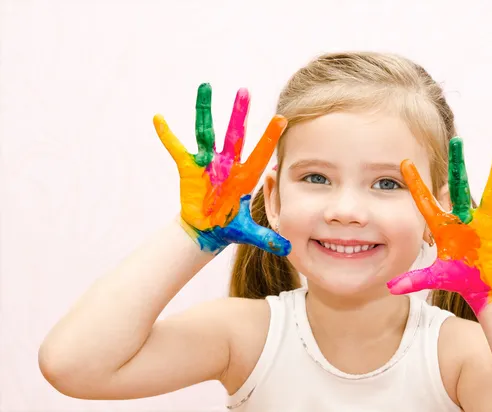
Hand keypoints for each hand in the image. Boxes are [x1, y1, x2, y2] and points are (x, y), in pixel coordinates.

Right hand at [153, 83, 290, 255]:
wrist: (207, 228)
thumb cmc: (230, 226)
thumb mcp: (248, 233)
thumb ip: (266, 238)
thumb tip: (286, 249)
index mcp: (244, 177)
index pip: (260, 154)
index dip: (269, 138)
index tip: (282, 118)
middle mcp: (228, 165)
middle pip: (234, 135)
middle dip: (239, 114)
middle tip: (244, 91)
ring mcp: (208, 164)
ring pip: (206, 132)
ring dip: (205, 110)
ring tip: (206, 86)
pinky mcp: (188, 169)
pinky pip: (177, 149)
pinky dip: (168, 135)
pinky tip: (159, 118)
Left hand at [387, 138, 491, 314]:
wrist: (482, 286)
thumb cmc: (458, 276)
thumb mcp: (436, 277)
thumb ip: (414, 280)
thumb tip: (390, 288)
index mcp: (444, 227)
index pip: (426, 202)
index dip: (416, 184)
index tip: (404, 163)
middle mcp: (464, 219)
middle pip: (459, 187)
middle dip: (458, 164)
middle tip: (457, 140)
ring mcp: (484, 224)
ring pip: (490, 194)